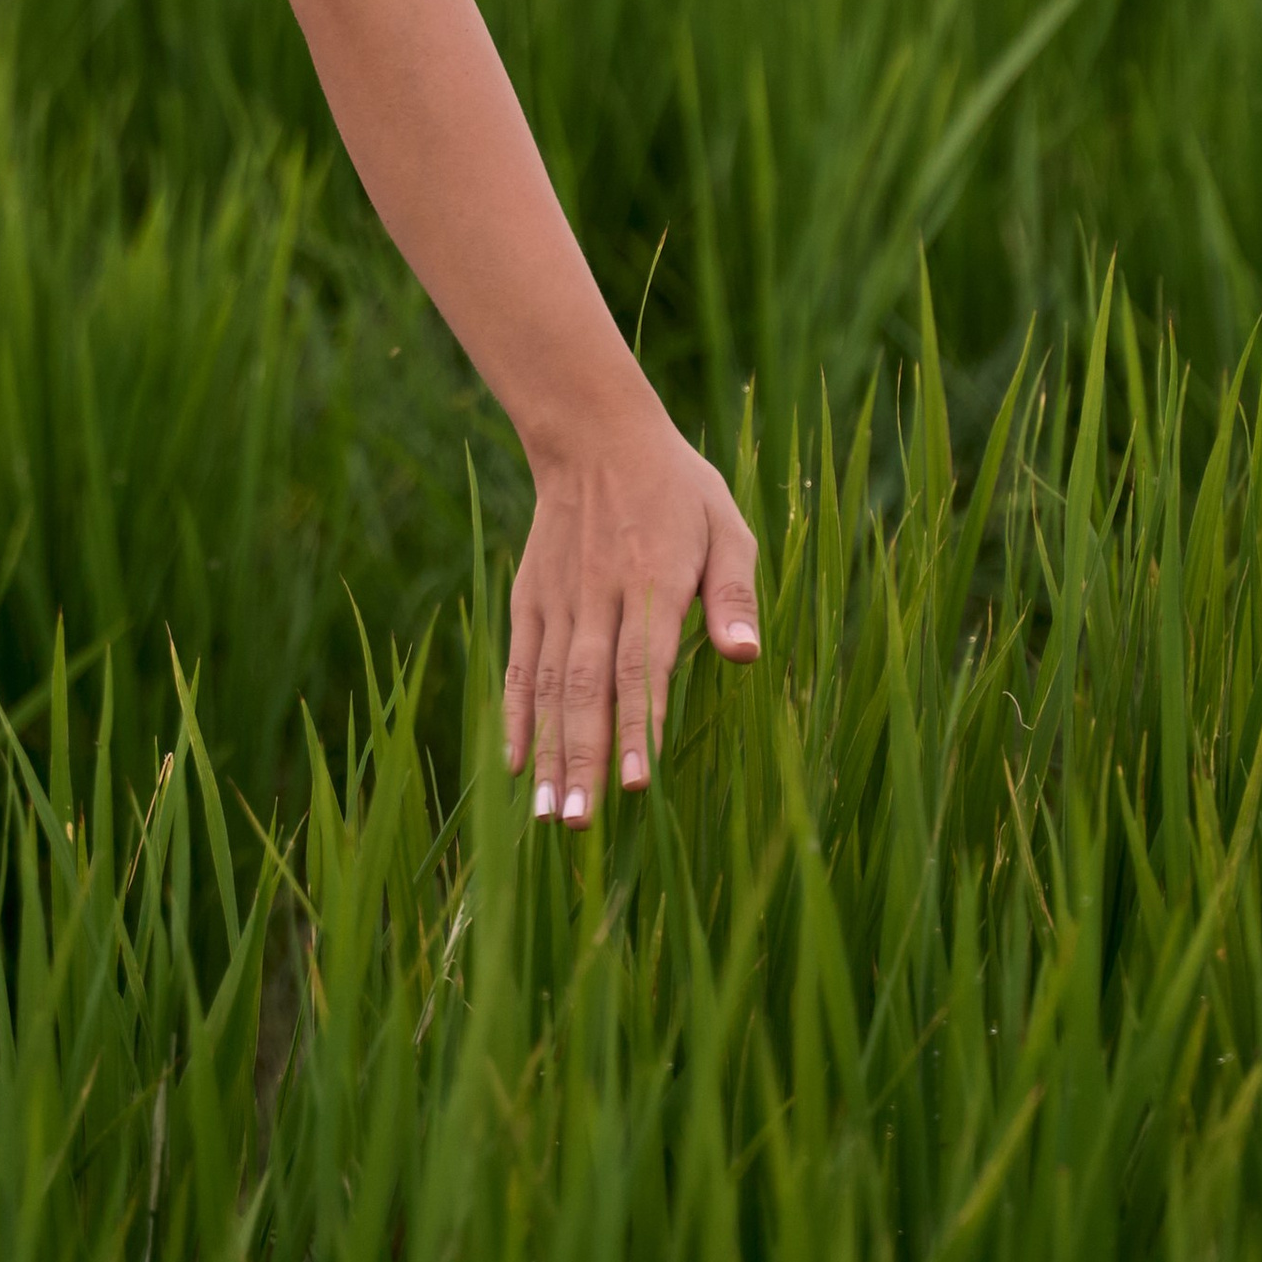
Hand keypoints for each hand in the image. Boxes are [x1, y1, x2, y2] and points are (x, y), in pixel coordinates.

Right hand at [504, 403, 761, 823]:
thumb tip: (747, 653)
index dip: (638, 728)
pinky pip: (519, 664)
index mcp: (652, 582)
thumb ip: (733, 593)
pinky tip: (515, 763)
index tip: (635, 786)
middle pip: (587, 690)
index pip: (643, 668)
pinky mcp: (530, 599)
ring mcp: (558, 600)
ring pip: (548, 686)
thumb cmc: (677, 488)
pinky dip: (514, 714)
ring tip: (547, 814)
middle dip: (583, 760)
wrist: (595, 435)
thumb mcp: (726, 524)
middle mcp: (599, 597)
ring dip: (548, 752)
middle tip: (579, 825)